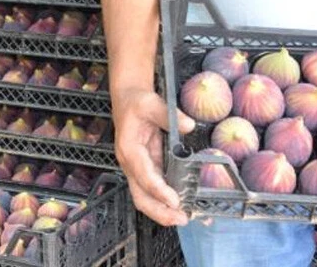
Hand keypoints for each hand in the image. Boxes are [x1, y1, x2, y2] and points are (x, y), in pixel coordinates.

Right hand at [111, 87, 193, 226]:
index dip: (159, 190)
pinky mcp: (145, 168)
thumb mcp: (152, 103)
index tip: (174, 200)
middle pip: (140, 196)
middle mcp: (130, 163)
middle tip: (181, 218)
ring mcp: (136, 168)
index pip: (143, 175)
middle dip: (159, 211)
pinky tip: (178, 205)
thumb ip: (169, 115)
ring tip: (182, 217)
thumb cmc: (137, 102)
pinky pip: (152, 190)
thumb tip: (189, 126)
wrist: (128, 99)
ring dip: (162, 210)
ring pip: (145, 197)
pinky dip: (164, 200)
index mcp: (129, 149)